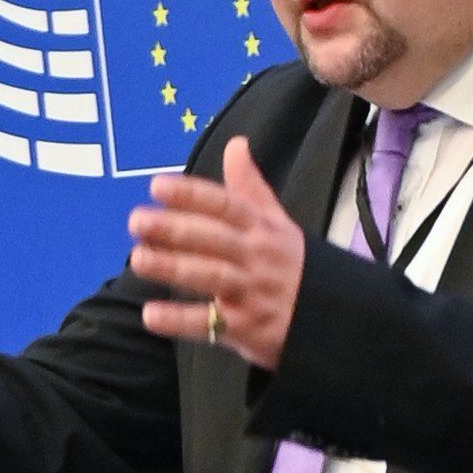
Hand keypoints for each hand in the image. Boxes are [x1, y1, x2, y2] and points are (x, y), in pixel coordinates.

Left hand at [129, 135, 306, 367]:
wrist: (336, 320)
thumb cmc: (294, 267)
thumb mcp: (279, 224)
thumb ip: (251, 188)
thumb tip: (235, 143)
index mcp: (264, 229)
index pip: (227, 206)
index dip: (192, 195)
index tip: (156, 186)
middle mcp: (259, 257)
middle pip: (216, 238)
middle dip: (176, 228)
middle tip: (136, 221)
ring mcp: (255, 293)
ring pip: (213, 276)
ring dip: (175, 267)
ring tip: (138, 259)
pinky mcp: (250, 329)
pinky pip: (211, 324)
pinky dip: (181, 320)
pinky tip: (151, 314)